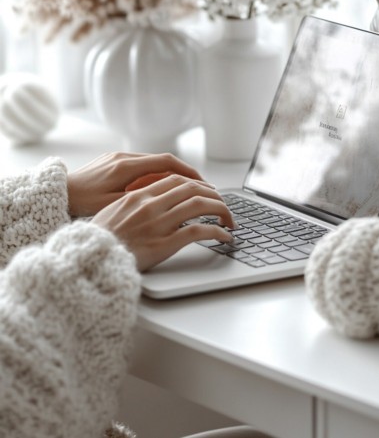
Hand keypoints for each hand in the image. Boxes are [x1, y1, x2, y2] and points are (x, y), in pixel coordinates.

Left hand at [67, 151, 206, 216]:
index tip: (202, 183)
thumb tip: (166, 198)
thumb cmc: (82, 203)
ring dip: (169, 173)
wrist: (57, 192)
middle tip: (200, 187)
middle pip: (162, 161)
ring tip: (183, 189)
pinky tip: (158, 187)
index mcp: (126, 167)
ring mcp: (118, 157)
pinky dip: (154, 174)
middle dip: (183, 173)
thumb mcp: (112, 205)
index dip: (188, 171)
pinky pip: (140, 165)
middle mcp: (124, 157)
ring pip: (152, 162)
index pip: (166, 163)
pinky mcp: (112, 161)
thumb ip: (139, 198)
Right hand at [92, 174, 234, 270]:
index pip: (174, 179)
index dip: (195, 182)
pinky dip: (217, 231)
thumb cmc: (96, 241)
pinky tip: (224, 236)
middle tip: (223, 203)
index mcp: (137, 195)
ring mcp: (157, 223)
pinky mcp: (164, 244)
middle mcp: (149, 205)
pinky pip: (199, 231)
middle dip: (212, 193)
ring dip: (220, 209)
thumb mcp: (110, 213)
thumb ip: (131, 203)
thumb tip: (148, 201)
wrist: (87, 261)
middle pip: (191, 188)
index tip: (206, 189)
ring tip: (229, 218)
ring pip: (199, 204)